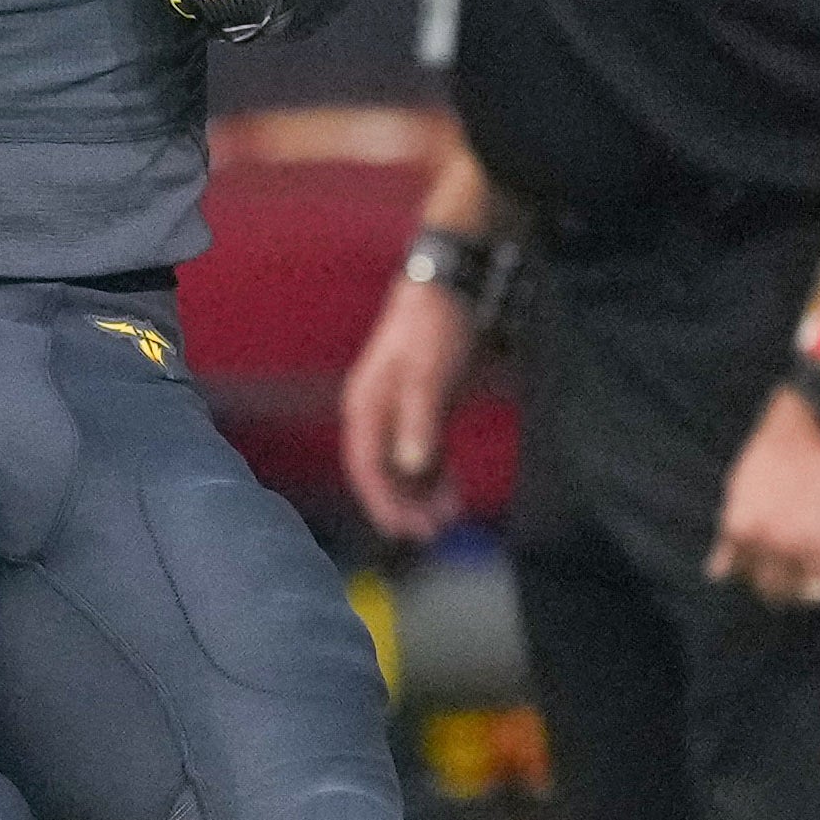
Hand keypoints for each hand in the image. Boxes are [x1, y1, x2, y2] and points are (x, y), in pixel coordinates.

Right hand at [339, 282, 479, 545]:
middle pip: (384, 474)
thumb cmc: (435, 327)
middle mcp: (377, 415)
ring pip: (405, 468)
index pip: (366, 468)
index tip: (405, 530)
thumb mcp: (427, 375)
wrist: (453, 286)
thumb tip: (411, 467)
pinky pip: (424, 454)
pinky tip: (453, 494)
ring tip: (449, 518)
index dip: (383, 502)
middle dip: (406, 505)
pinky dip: (436, 477)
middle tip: (433, 532)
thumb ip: (419, 421)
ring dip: (423, 495)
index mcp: (366, 407)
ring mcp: (400, 413)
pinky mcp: (424, 409)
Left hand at [706, 389, 819, 609]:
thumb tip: (721, 572)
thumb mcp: (740, 484)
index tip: (764, 566)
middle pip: (777, 592)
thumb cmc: (779, 443)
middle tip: (791, 572)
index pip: (743, 577)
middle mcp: (777, 545)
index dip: (754, 572)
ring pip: (815, 592)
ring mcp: (817, 547)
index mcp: (744, 529)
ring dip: (815, 583)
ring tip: (819, 566)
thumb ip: (731, 532)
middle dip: (782, 585)